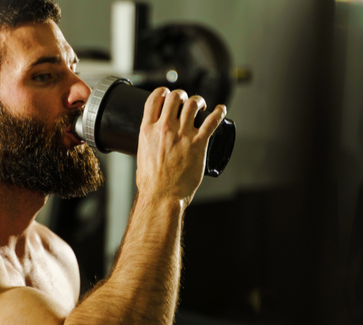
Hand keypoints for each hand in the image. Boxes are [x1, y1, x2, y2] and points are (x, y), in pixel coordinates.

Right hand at [136, 87, 225, 205]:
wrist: (162, 196)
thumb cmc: (151, 183)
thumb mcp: (141, 155)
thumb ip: (147, 143)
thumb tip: (153, 142)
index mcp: (148, 130)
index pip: (155, 98)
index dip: (163, 92)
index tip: (167, 94)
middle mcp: (165, 128)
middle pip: (175, 97)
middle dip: (182, 95)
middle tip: (186, 101)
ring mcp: (183, 135)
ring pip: (193, 104)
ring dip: (198, 101)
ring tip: (201, 106)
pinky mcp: (199, 144)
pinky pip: (213, 121)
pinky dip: (219, 112)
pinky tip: (221, 109)